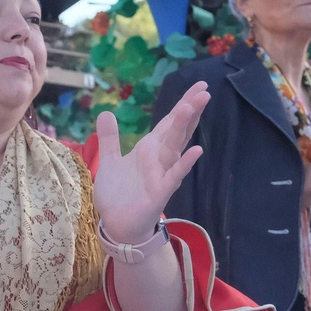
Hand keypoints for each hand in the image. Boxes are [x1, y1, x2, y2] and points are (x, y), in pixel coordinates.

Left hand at [94, 81, 207, 243]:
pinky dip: (184, 164)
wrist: (117, 224)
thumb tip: (106, 112)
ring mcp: (162, 175)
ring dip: (183, 128)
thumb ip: (110, 138)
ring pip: (175, 147)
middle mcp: (160, 159)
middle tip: (204, 89)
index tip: (199, 85)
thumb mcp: (109, 160)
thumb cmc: (118, 194)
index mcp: (150, 149)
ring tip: (192, 107)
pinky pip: (174, 176)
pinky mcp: (160, 192)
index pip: (169, 122)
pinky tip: (196, 151)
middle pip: (177, 130)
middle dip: (189, 110)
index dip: (183, 104)